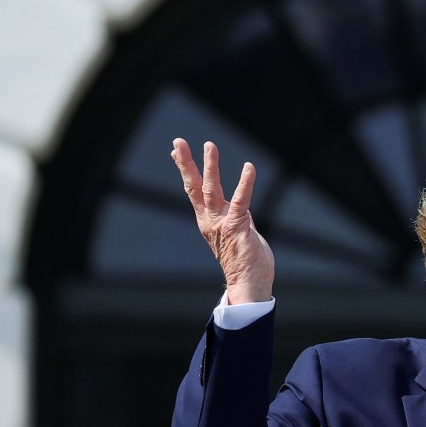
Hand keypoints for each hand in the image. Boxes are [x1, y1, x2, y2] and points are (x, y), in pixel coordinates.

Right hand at [171, 138, 274, 303]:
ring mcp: (221, 224)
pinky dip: (244, 183)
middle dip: (186, 163)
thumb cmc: (246, 262)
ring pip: (211, 190)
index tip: (176, 150)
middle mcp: (210, 220)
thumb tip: (240, 206)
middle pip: (193, 187)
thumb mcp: (239, 233)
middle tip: (178, 141)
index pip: (193, 191)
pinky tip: (248, 167)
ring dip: (210, 166)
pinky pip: (240, 201)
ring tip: (208, 145)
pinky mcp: (237, 227)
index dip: (185, 169)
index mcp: (208, 221)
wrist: (249, 285)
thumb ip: (237, 217)